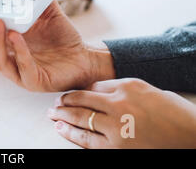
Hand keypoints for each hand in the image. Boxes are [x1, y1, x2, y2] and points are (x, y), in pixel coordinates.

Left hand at [48, 78, 195, 148]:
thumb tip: (97, 92)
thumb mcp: (148, 90)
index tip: (72, 94)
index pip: (93, 86)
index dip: (80, 91)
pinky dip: (71, 134)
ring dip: (62, 117)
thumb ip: (120, 89)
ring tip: (52, 115)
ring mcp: (116, 128)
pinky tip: (61, 129)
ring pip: (79, 119)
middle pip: (81, 101)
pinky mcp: (116, 148)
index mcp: (127, 87)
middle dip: (65, 102)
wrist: (193, 138)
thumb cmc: (175, 113)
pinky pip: (87, 140)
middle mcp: (118, 105)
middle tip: (55, 104)